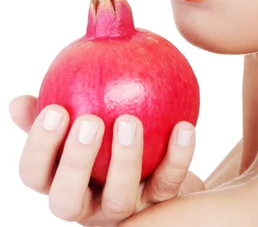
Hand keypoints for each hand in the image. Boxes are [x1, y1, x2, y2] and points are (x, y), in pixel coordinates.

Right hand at [9, 95, 204, 226]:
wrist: (155, 157)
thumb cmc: (106, 128)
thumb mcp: (79, 116)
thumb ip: (56, 103)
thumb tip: (20, 100)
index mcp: (59, 179)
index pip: (34, 173)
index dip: (39, 146)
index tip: (54, 108)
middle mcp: (86, 202)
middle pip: (67, 200)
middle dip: (76, 163)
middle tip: (89, 122)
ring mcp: (122, 208)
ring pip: (118, 199)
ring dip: (124, 160)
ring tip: (129, 121)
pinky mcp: (159, 206)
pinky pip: (168, 183)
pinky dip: (177, 156)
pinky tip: (184, 126)